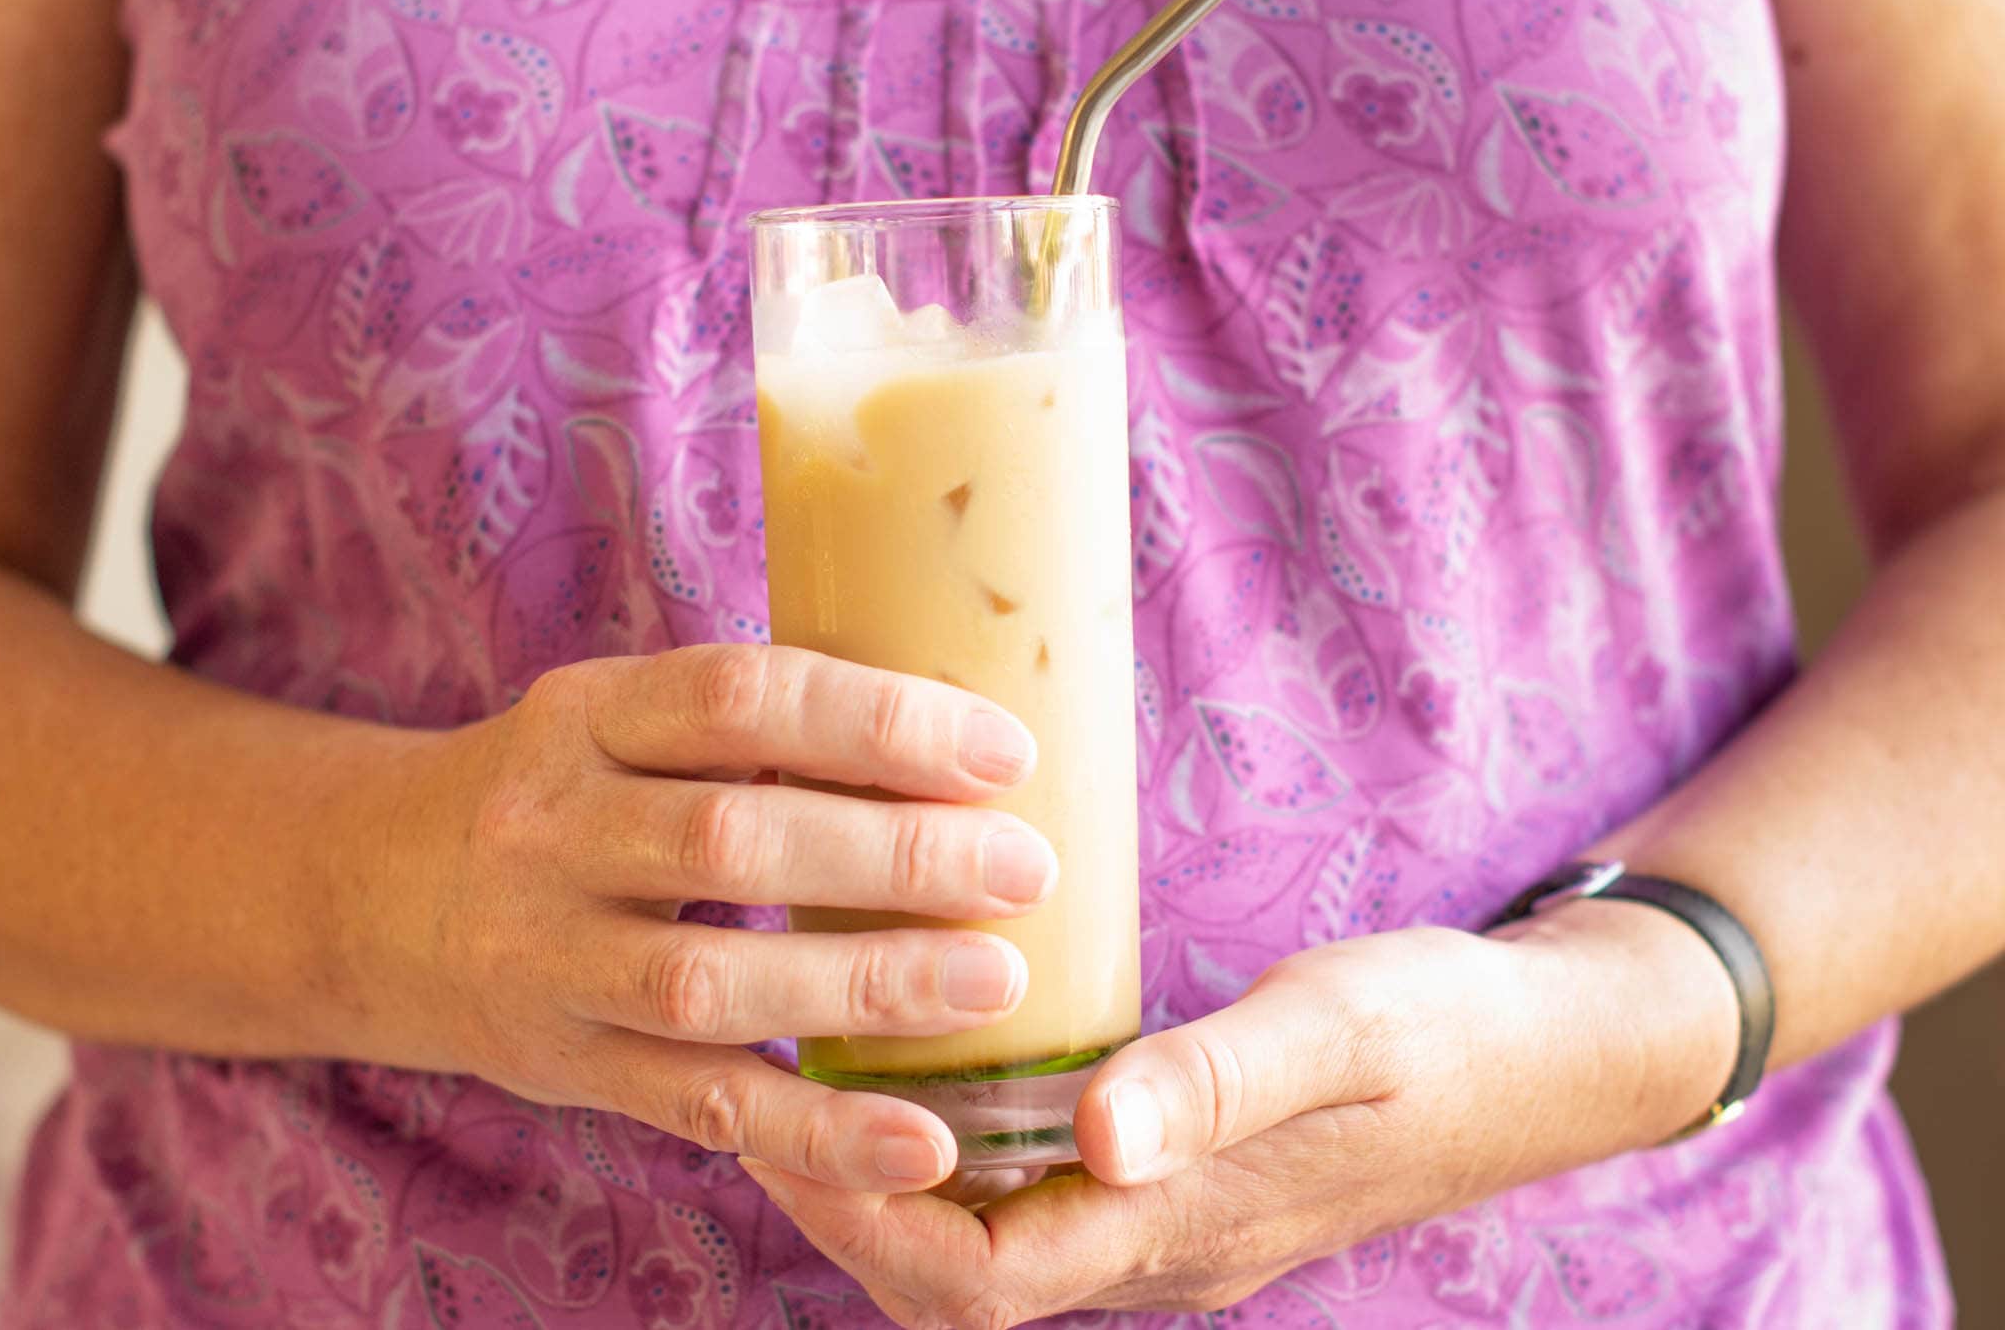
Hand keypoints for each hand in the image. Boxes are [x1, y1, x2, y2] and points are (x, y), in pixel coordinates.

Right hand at [336, 644, 1056, 1194]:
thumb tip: (961, 730)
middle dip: (896, 853)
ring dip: (866, 985)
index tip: (1004, 751)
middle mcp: (549, 829)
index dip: (878, 722)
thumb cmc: (557, 794)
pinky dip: (814, 1133)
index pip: (740, 697)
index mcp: (583, 715)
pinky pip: (695, 1106)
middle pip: (732, 841)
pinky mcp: (563, 1066)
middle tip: (1028, 868)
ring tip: (995, 983)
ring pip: (710, 981)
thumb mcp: (615, 721)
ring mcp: (546, 958)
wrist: (365, 896)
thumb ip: (747, 726)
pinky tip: (917, 1143)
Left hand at [740, 901, 1737, 1324]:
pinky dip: (964, 1146)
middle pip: (954, 1276)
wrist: (1543, 1055)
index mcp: (1175, 1227)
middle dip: (845, 1202)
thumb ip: (1215, 1083)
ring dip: (894, 1175)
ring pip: (988, 1238)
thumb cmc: (1438, 1030)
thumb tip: (1089, 1135)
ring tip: (824, 1064)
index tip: (781, 1112)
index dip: (856, 1215)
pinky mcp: (1181, 1179)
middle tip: (769, 1085)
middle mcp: (1153, 1248)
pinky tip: (940, 1059)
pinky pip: (1037, 1194)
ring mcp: (1167, 1221)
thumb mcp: (1332, 1032)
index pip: (969, 1280)